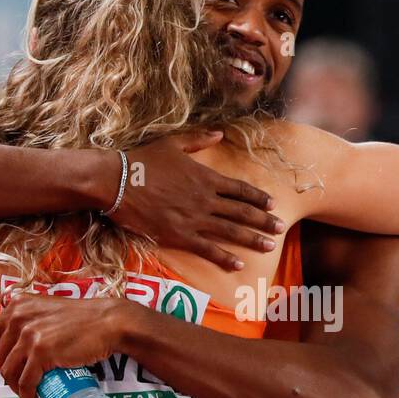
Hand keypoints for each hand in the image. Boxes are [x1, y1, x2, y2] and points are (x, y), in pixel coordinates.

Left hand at [0, 293, 136, 397]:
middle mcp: (18, 319)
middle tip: (15, 385)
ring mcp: (28, 336)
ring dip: (16, 387)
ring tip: (26, 392)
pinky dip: (27, 394)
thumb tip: (7, 304)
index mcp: (17, 306)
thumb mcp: (46, 304)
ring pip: (10, 371)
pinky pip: (26, 381)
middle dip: (5, 375)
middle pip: (0, 357)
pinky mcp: (41, 353)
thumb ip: (27, 307)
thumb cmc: (80, 316)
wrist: (105, 322)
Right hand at [108, 132, 285, 270]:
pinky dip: (225, 258)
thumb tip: (220, 132)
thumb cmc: (142, 160)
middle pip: (242, 211)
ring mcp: (194, 219)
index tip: (273, 204)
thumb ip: (199, 138)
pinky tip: (239, 265)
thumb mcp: (172, 142)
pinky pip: (208, 249)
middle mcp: (205, 199)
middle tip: (282, 228)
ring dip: (253, 240)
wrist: (116, 181)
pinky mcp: (179, 235)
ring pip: (231, 231)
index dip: (258, 197)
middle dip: (264, 220)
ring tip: (270, 246)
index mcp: (205, 177)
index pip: (240, 189)